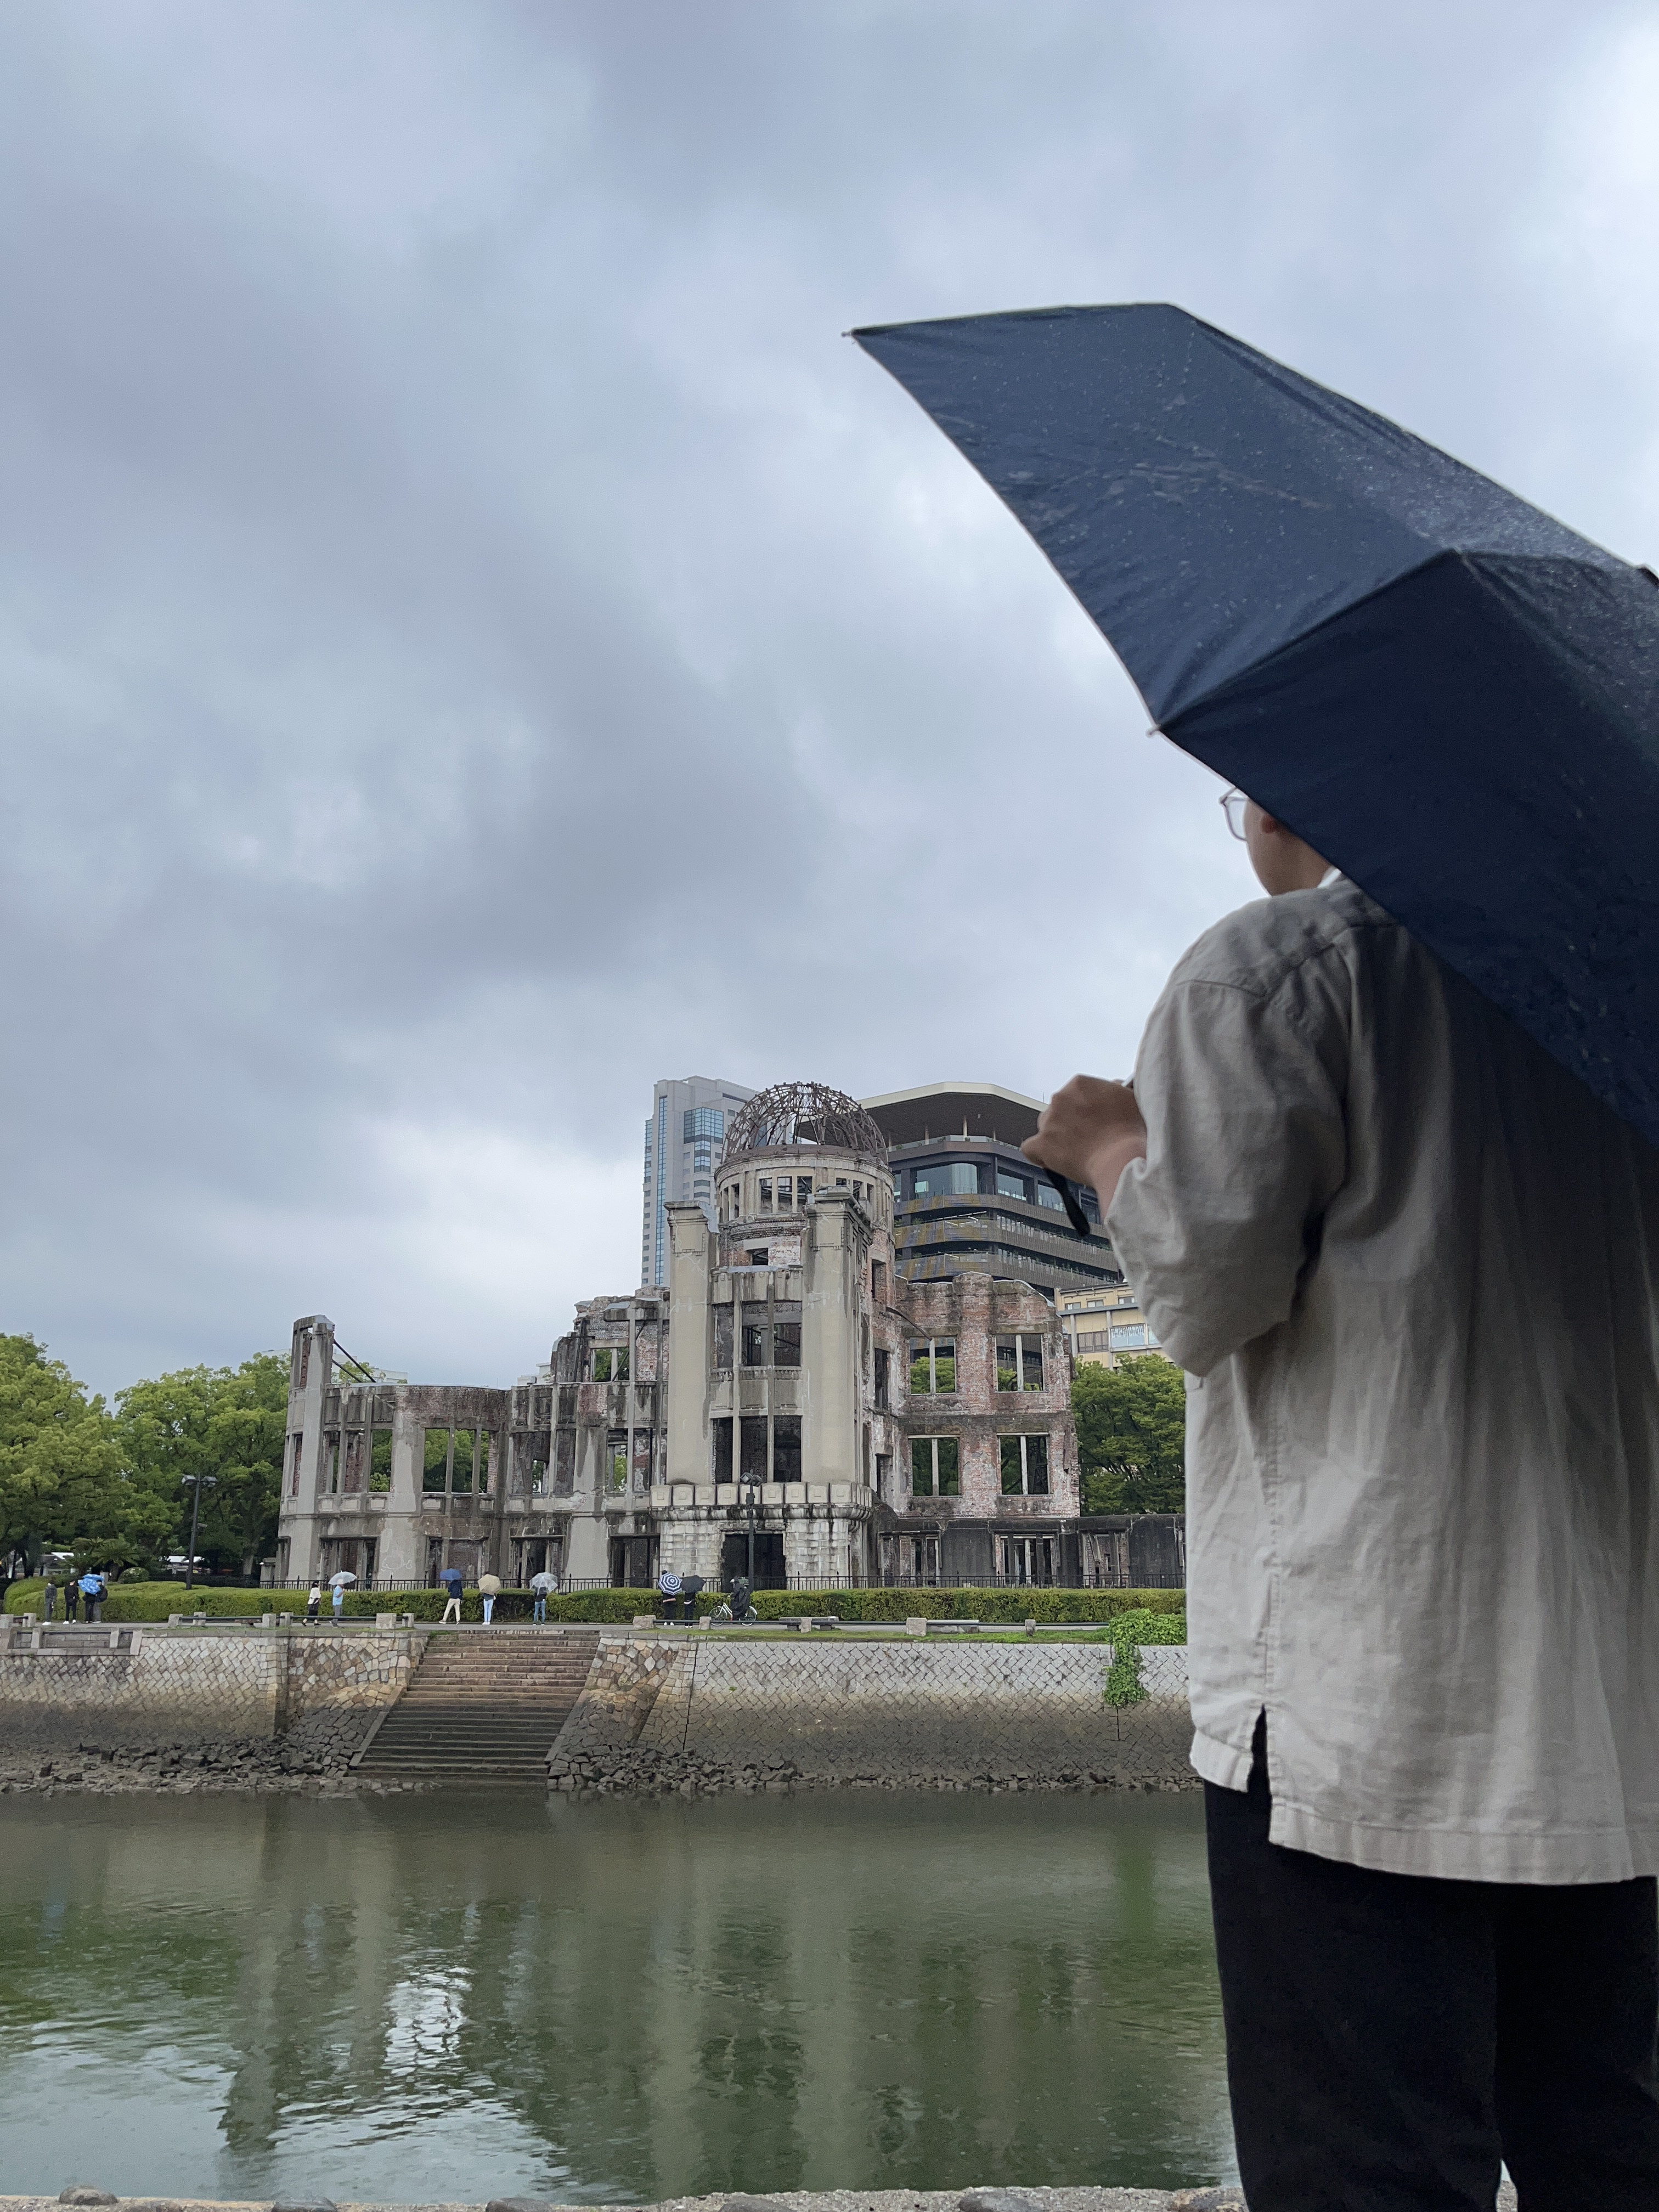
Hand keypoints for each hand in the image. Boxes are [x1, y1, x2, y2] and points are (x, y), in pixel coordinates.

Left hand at [1023, 1075, 1147, 1212]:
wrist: (1122, 1160)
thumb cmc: (1131, 1133)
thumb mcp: (1131, 1099)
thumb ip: (1116, 1090)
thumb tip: (1114, 1087)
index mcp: (1080, 1084)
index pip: (1075, 1094)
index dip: (1085, 1109)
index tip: (1094, 1119)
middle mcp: (1061, 1098)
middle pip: (1060, 1110)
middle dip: (1072, 1122)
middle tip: (1089, 1137)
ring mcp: (1049, 1121)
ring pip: (1046, 1127)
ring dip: (1057, 1138)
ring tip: (1078, 1152)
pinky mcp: (1042, 1145)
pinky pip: (1031, 1149)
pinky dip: (1040, 1156)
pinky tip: (1054, 1160)